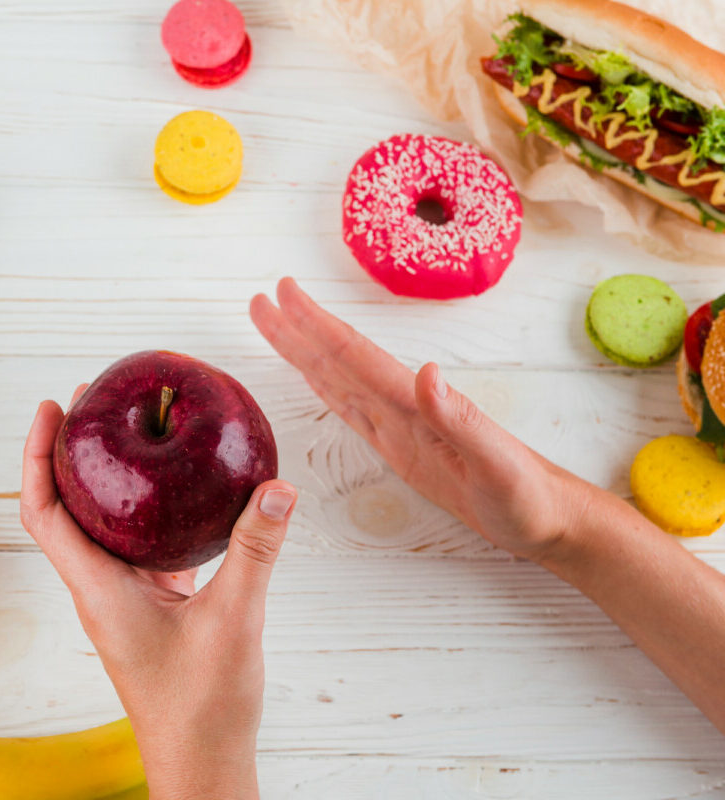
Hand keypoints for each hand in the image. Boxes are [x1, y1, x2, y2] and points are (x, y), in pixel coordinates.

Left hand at [20, 391, 296, 799]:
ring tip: (135, 429)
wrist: (202, 760)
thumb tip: (276, 488)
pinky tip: (185, 488)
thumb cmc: (202, 708)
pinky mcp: (154, 603)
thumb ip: (254, 553)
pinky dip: (155, 508)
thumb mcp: (233, 621)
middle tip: (94, 398)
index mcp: (99, 588)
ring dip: (112, 475)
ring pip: (108, 522)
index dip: (38, 455)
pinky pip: (145, 542)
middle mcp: (102, 586)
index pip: (45, 512)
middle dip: (74, 449)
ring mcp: (127, 595)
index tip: (52, 408)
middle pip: (68, 505)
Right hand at [250, 277, 589, 560]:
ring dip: (305, 352)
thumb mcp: (499, 465)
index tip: (283, 293)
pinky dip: (326, 388)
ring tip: (274, 326)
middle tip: (262, 300)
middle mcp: (403, 406)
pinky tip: (313, 375)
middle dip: (298, 330)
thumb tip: (424, 370)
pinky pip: (352, 410)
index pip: (356, 356)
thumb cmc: (528, 496)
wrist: (548, 517)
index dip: (317, 326)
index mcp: (417, 404)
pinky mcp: (401, 445)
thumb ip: (461, 418)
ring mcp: (400, 424)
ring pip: (339, 379)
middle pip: (338, 359)